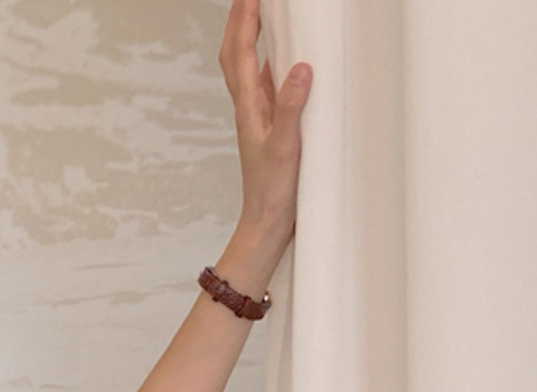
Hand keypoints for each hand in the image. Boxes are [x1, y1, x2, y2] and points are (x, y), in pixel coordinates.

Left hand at [220, 0, 311, 249]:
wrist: (266, 226)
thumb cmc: (273, 193)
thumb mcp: (285, 147)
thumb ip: (292, 106)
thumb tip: (300, 66)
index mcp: (248, 108)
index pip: (239, 52)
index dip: (243, 19)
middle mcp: (249, 109)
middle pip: (236, 55)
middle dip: (241, 22)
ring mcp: (259, 118)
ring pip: (249, 69)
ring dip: (252, 39)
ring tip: (265, 14)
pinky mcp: (271, 129)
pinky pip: (267, 88)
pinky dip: (271, 65)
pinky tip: (284, 60)